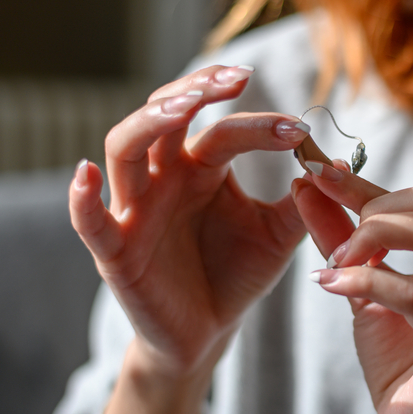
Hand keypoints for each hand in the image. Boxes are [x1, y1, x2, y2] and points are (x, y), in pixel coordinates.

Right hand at [69, 65, 311, 413]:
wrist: (208, 334)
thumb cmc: (237, 275)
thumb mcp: (277, 236)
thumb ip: (303, 203)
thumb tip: (331, 161)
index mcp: (200, 169)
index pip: (222, 130)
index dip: (258, 125)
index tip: (299, 128)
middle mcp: (163, 178)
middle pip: (164, 116)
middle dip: (195, 91)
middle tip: (234, 78)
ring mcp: (135, 211)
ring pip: (125, 150)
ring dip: (149, 123)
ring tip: (181, 107)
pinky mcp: (115, 253)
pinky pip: (90, 221)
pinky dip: (81, 198)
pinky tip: (86, 173)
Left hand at [292, 165, 412, 413]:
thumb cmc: (398, 362)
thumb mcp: (365, 289)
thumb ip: (342, 238)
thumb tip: (309, 184)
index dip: (369, 183)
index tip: (318, 173)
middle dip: (375, 209)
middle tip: (334, 245)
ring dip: (372, 240)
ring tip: (334, 265)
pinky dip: (367, 280)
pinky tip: (331, 285)